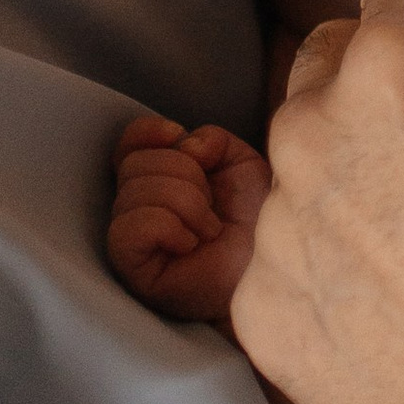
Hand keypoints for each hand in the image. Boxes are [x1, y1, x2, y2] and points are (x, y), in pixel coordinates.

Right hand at [106, 115, 271, 322]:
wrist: (274, 270)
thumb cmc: (259, 223)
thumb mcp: (242, 165)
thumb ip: (212, 139)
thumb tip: (181, 140)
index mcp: (158, 182)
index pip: (128, 145)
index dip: (147, 133)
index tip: (177, 136)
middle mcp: (137, 208)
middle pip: (136, 163)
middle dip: (186, 175)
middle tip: (212, 208)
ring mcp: (130, 240)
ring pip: (137, 191)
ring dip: (188, 204)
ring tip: (209, 231)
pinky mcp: (130, 267)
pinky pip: (132, 225)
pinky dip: (169, 226)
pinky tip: (191, 245)